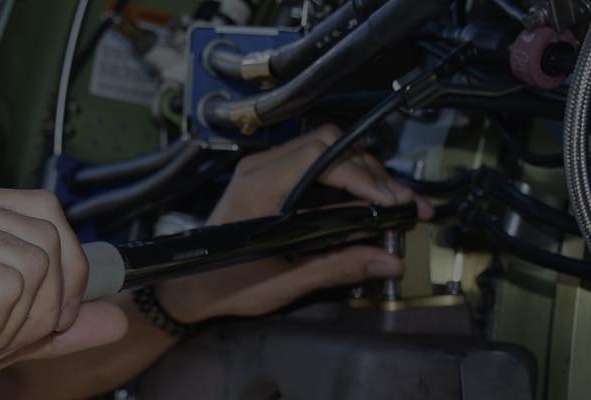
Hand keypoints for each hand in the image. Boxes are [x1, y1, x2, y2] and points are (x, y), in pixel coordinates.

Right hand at [0, 184, 125, 399]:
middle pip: (48, 236)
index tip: (35, 320)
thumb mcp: (0, 340)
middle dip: (36, 308)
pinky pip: (1, 289)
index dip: (61, 273)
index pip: (45, 211)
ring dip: (4, 327)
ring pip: (32, 267)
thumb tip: (115, 317)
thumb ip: (54, 322)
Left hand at [159, 125, 433, 322]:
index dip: (364, 177)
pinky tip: (365, 206)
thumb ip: (338, 268)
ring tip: (392, 206)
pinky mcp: (268, 178)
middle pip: (330, 146)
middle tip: (404, 205)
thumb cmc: (222, 284)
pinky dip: (345, 181)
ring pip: (326, 151)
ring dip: (363, 175)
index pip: (322, 158)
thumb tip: (388, 261)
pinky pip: (314, 165)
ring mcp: (262, 169)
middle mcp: (260, 169)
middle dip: (373, 175)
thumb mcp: (284, 283)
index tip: (392, 202)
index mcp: (259, 188)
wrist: (187, 286)